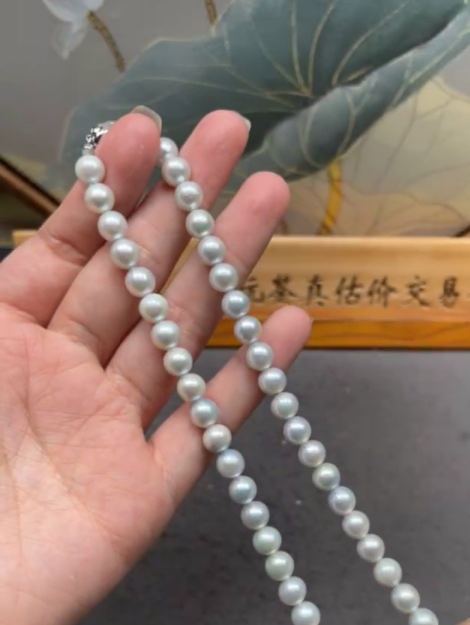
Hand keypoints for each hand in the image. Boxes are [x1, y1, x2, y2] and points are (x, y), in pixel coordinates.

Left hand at [0, 109, 309, 624]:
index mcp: (3, 338)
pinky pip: (205, 428)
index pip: (67, 247)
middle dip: (183, 205)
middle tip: (233, 139)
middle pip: (135, 277)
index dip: (108, 190)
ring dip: (224, 268)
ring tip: (271, 200)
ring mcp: (109, 431)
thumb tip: (33, 234)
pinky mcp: (145, 492)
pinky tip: (286, 325)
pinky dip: (250, 380)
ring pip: (179, 335)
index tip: (151, 132)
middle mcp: (62, 374)